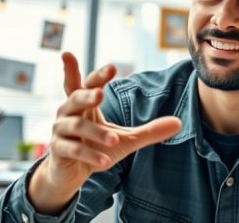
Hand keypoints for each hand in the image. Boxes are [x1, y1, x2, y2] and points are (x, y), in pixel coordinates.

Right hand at [29, 52, 181, 212]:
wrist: (72, 174)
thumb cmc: (97, 147)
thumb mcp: (127, 139)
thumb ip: (150, 130)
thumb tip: (179, 123)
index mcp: (84, 104)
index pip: (86, 83)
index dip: (95, 74)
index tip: (105, 64)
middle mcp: (68, 112)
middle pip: (76, 97)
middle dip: (88, 95)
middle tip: (100, 94)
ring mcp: (60, 131)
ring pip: (77, 126)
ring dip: (96, 134)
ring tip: (114, 141)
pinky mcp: (58, 150)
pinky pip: (73, 150)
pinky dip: (90, 155)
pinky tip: (105, 162)